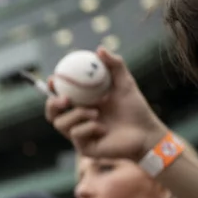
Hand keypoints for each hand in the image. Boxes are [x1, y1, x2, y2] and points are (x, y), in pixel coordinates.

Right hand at [45, 46, 167, 160]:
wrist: (145, 133)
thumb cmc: (135, 109)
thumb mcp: (124, 83)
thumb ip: (114, 65)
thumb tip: (99, 49)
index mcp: (81, 106)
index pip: (59, 97)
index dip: (51, 89)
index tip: (53, 79)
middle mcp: (76, 121)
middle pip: (52, 114)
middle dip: (52, 104)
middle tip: (64, 98)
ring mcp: (78, 136)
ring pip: (61, 124)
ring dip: (76, 115)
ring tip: (95, 112)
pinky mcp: (83, 148)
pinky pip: (75, 135)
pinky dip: (88, 128)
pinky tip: (103, 129)